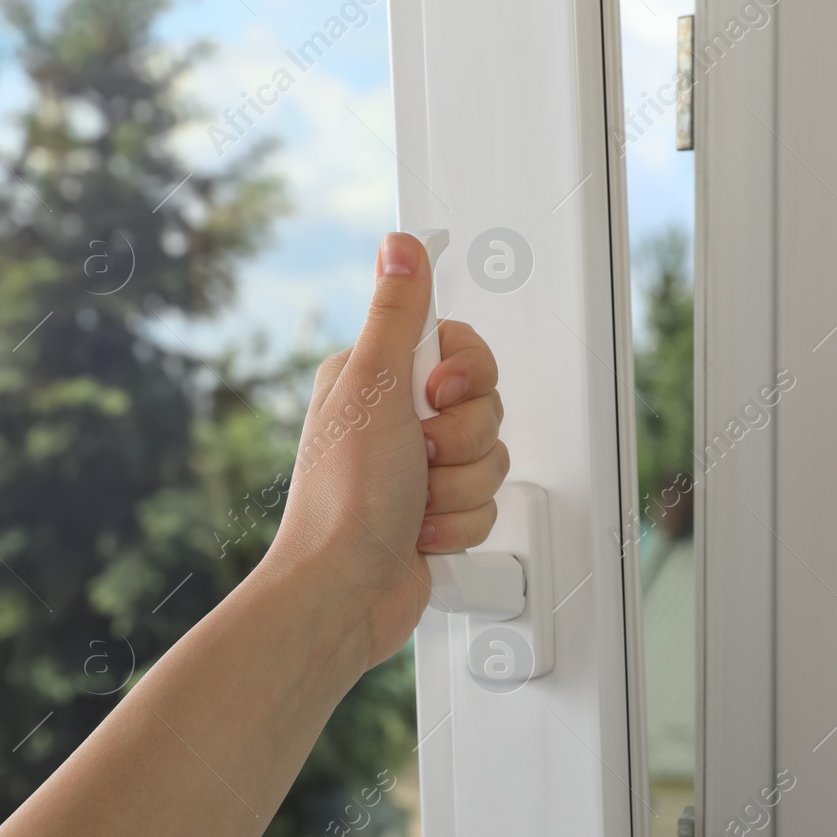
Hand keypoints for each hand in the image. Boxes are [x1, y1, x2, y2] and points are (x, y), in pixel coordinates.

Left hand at [266, 232, 507, 675]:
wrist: (344, 591)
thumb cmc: (345, 498)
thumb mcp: (373, 388)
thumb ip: (397, 314)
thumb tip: (401, 245)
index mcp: (377, 377)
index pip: (461, 348)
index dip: (466, 375)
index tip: (440, 393)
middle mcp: (398, 419)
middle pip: (485, 405)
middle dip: (464, 440)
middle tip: (422, 455)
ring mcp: (420, 470)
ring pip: (491, 458)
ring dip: (459, 488)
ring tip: (416, 503)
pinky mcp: (439, 513)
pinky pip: (486, 504)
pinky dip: (458, 524)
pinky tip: (420, 533)